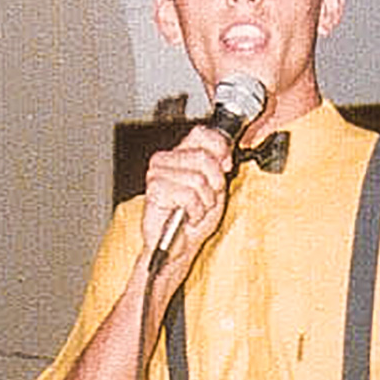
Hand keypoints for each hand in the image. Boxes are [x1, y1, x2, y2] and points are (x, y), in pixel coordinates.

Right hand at [141, 125, 234, 266]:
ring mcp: (157, 173)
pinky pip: (188, 195)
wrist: (179, 246)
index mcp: (180, 153)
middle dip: (214, 184)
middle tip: (207, 199)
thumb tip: (224, 152)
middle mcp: (165, 159)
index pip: (202, 133)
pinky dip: (195, 211)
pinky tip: (188, 216)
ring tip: (195, 210)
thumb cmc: (194, 219)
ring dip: (204, 202)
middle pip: (204, 157)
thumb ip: (220, 165)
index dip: (220, 149)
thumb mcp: (216, 187)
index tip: (225, 167)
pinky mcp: (155, 189)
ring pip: (198, 179)